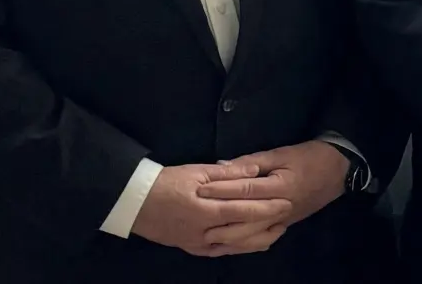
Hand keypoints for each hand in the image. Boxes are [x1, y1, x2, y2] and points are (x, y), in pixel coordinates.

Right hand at [130, 162, 292, 256]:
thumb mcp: (197, 172)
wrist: (134, 202)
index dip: (268, 207)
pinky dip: (239, 247)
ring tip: (278, 229)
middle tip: (288, 213)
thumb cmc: (167, 182)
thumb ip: (229, 173)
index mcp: (206, 210)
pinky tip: (253, 242)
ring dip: (258, 239)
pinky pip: (220, 251)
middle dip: (268, 223)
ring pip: (234, 246)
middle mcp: (203, 232)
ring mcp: (197, 243)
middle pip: (243, 231)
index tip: (287, 200)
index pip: (245, 210)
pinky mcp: (191, 248)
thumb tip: (255, 170)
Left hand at [194, 141, 349, 250]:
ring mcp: (283, 219)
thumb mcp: (282, 153)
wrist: (339, 171)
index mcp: (280, 186)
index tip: (199, 191)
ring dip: (229, 238)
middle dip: (219, 220)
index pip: (245, 189)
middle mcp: (281, 207)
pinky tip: (229, 246)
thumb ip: (252, 162)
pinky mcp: (285, 225)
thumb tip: (223, 166)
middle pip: (246, 219)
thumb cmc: (310, 157)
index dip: (221, 190)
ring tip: (206, 238)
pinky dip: (244, 244)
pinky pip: (262, 239)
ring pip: (253, 234)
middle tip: (194, 220)